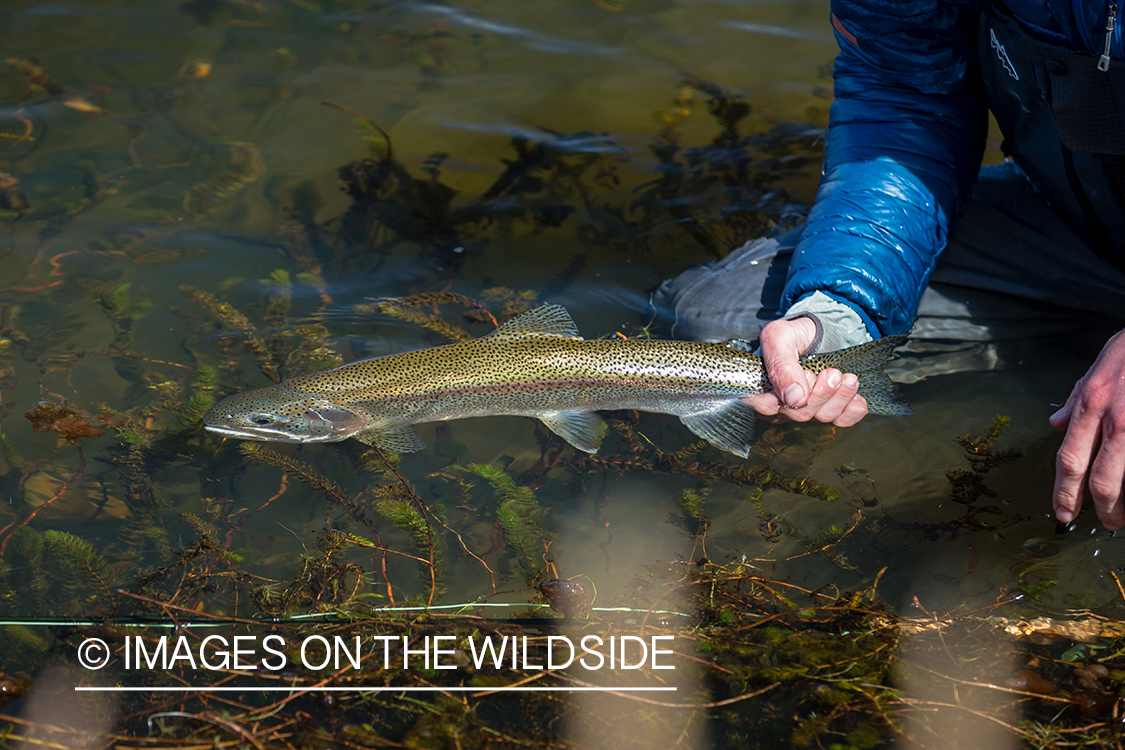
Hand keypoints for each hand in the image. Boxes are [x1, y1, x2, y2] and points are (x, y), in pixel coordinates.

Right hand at [742, 316, 867, 426]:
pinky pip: (842, 420)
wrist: (817, 331)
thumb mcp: (780, 337)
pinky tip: (853, 391)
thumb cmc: (792, 334)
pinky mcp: (829, 410)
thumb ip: (781, 365)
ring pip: (822, 417)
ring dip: (839, 396)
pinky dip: (852, 408)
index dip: (786, 398)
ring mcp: (806, 408)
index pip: (766, 407)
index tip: (807, 375)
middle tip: (832, 373)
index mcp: (762, 387)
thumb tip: (794, 398)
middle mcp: (782, 403)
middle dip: (821, 392)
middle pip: (800, 413)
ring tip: (846, 376)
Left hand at [1050, 330, 1124, 529]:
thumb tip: (1056, 424)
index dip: (1064, 490)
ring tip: (1123, 515)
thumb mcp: (1096, 368)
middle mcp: (1114, 416)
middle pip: (1101, 476)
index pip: (1069, 457)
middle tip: (1103, 523)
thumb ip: (1076, 399)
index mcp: (1091, 403)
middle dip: (1101, 507)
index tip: (1062, 512)